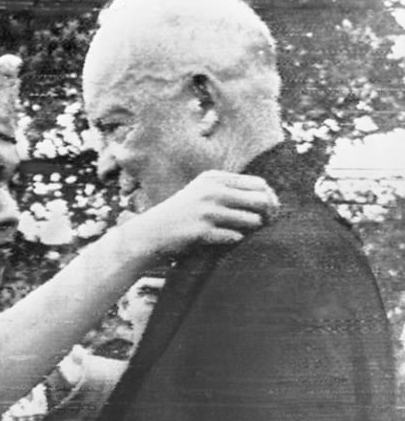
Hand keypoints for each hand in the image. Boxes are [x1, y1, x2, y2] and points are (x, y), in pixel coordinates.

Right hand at [142, 171, 277, 252]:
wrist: (149, 234)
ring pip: (252, 220)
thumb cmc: (180, 217)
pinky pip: (235, 237)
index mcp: (213, 178)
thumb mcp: (201, 194)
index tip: (266, 214)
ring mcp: (207, 211)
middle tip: (261, 227)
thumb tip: (271, 201)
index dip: (268, 199)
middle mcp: (212, 190)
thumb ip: (230, 192)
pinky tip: (221, 241)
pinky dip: (232, 241)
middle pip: (261, 200)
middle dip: (267, 215)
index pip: (259, 184)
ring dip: (249, 231)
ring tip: (237, 235)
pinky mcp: (202, 231)